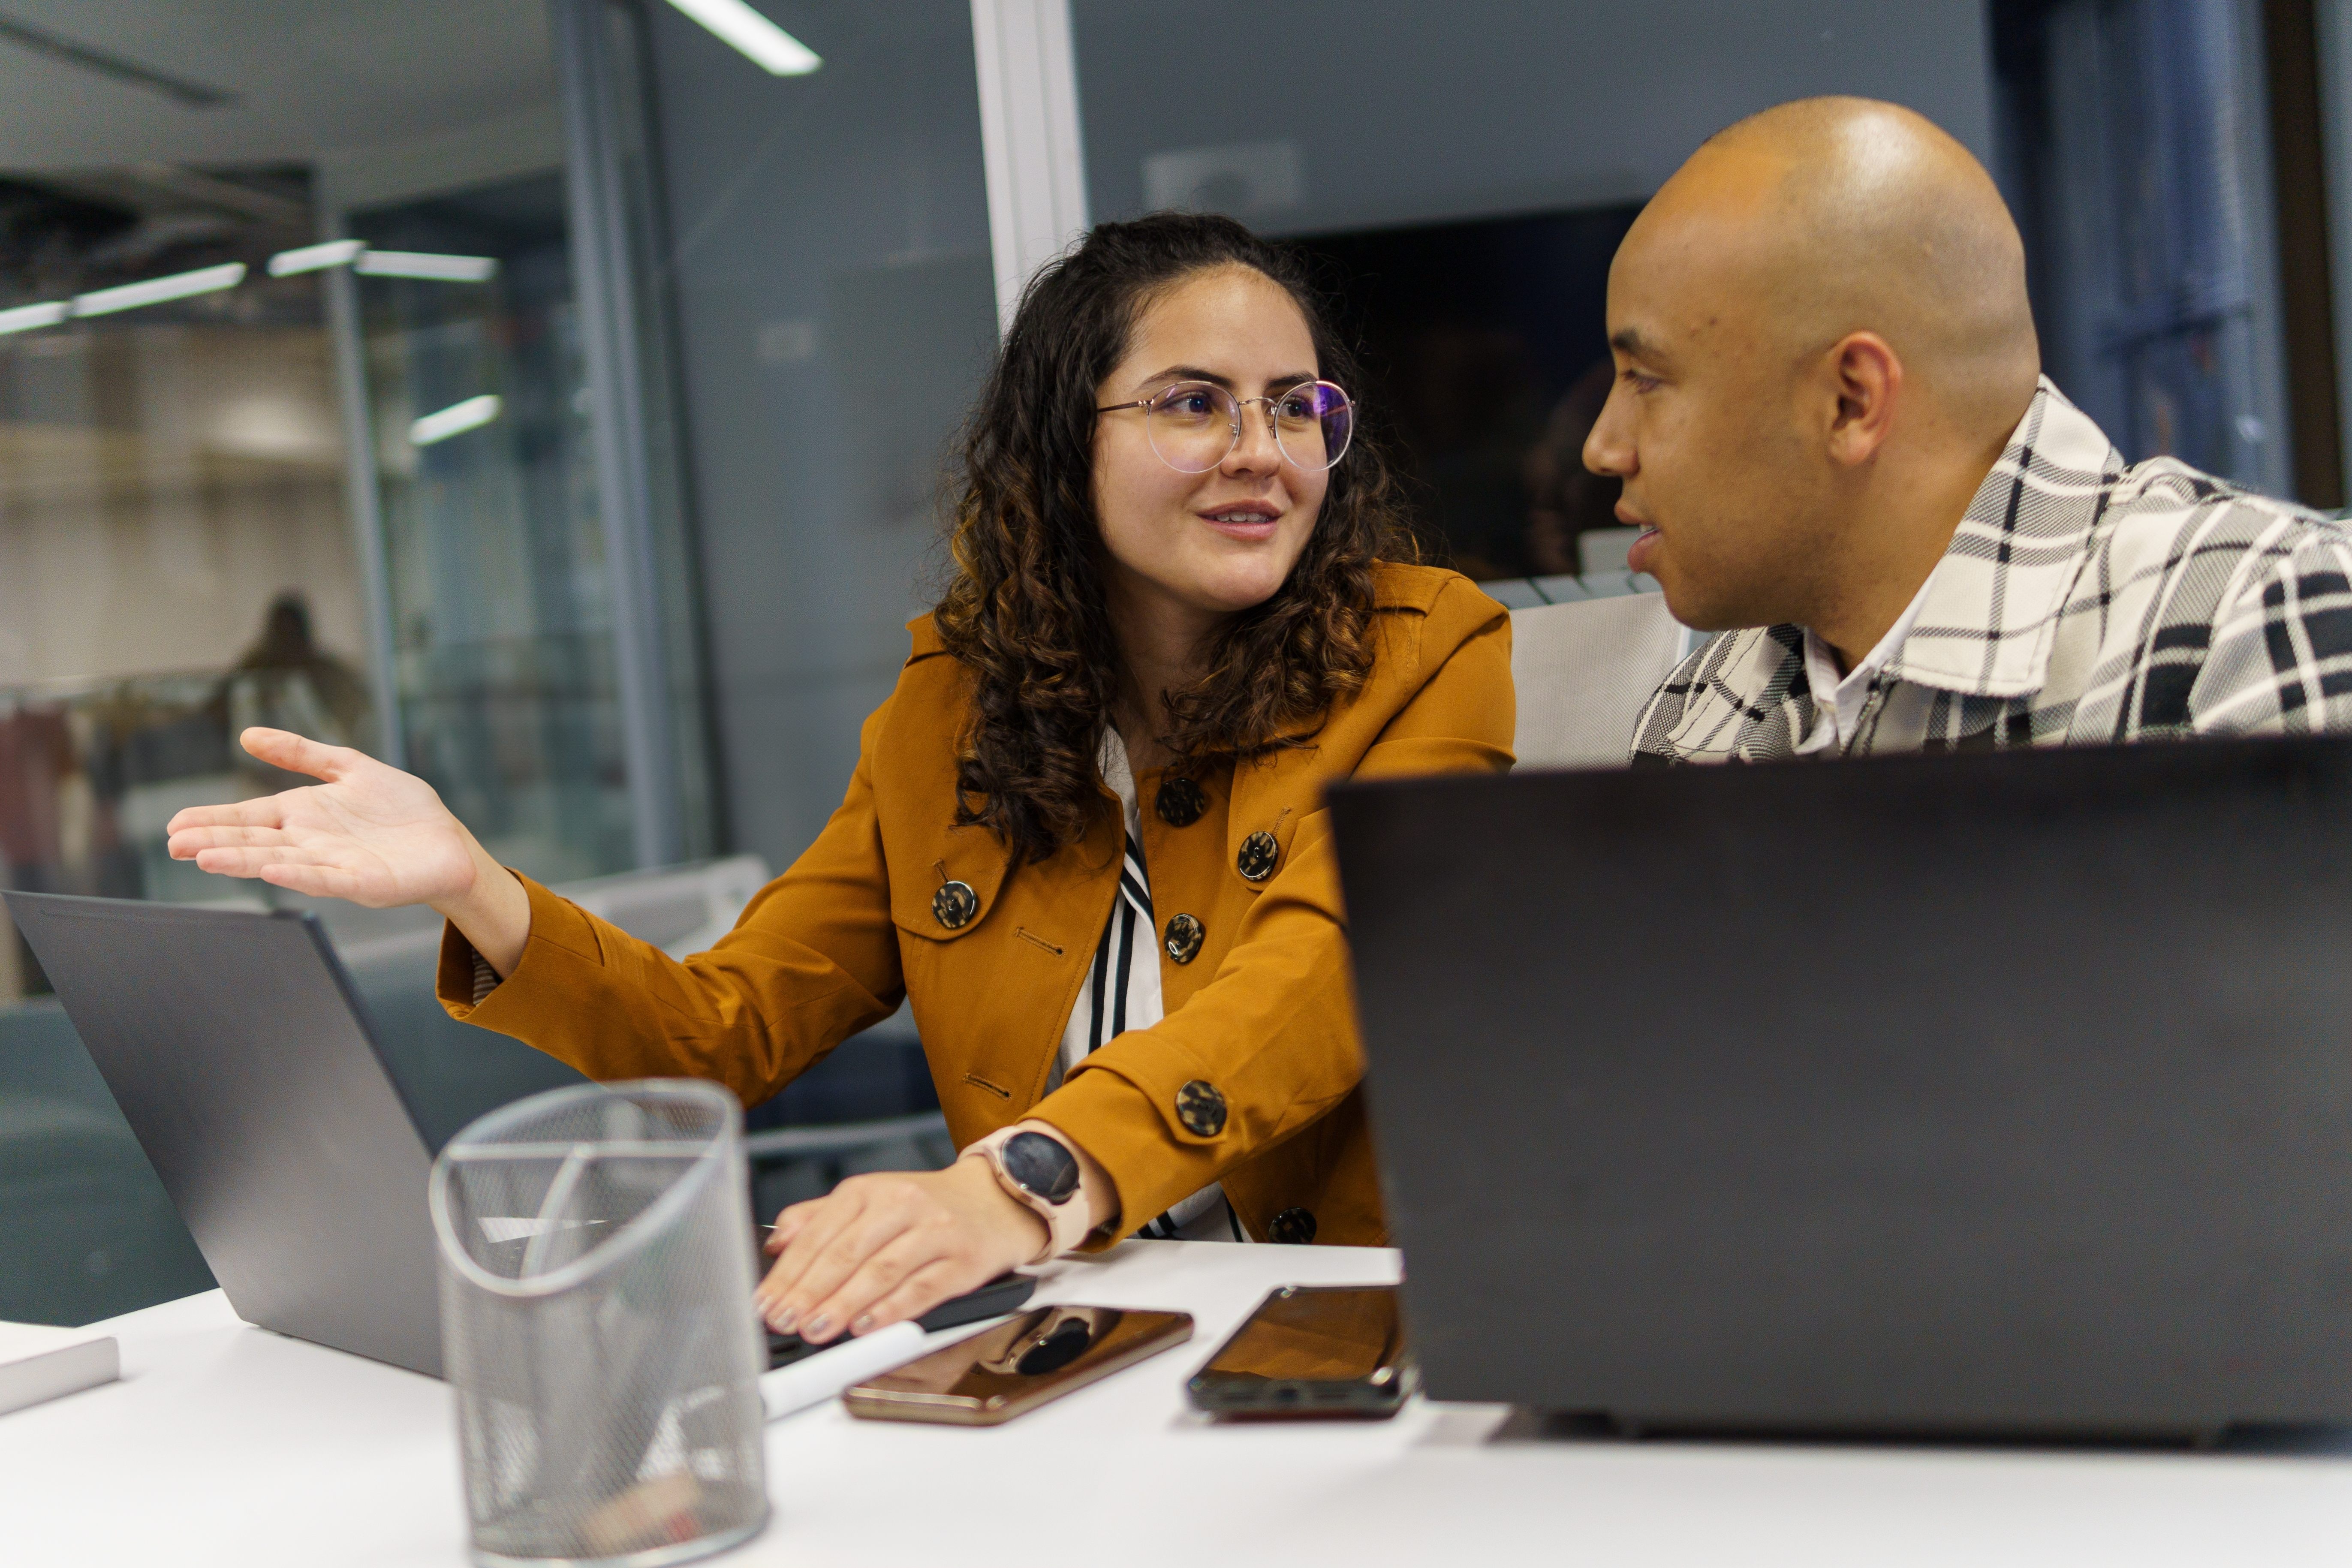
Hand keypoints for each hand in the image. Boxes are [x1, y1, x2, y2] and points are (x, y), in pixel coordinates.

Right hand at [164, 727, 530, 973]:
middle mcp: (309, 842)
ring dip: (243, 859)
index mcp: (303, 815)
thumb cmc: (400, 808)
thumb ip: (301, 753)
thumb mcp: (349, 768)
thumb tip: (248, 735)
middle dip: (214, 841)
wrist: (447, 841)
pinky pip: (324, 878)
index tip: (175, 824)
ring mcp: (332, 864)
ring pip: (278, 861)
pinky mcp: (361, 882)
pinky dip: (297, 873)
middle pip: (253, 840)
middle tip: (174, 844)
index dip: (213, 819)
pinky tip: (271, 869)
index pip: (249, 816)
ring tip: (205, 858)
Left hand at [756, 1159, 1047, 1343]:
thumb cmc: (925, 1208)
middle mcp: (901, 1204)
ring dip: (845, 1304)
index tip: (765, 1304)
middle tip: (785, 1322)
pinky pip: (924, 1287)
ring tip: (817, 1329)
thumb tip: (776, 1245)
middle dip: (810, 1292)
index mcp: (869, 1190)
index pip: (818, 1233)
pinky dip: (894, 1309)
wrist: (996, 1200)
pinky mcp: (964, 1259)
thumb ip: (819, 1219)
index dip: (788, 1273)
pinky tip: (868, 1327)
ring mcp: (935, 1231)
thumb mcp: (869, 1201)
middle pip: (846, 1252)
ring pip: (882, 1270)